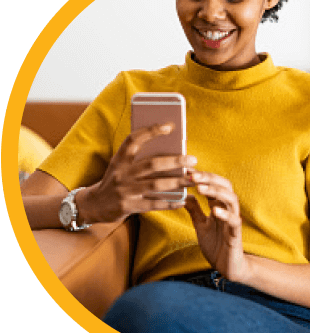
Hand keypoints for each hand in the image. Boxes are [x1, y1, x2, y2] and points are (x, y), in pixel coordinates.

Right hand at [77, 123, 196, 223]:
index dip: (151, 131)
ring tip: (193, 180)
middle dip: (175, 161)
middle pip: (151, 164)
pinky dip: (169, 202)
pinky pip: (153, 205)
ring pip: (155, 185)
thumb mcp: (121, 166)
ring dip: (177, 182)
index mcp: (119, 159)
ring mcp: (124, 190)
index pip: (133, 140)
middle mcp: (121, 173)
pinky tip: (182, 200)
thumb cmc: (116, 181)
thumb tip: (170, 150)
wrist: (94, 205)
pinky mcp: (128, 206)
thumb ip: (139, 158)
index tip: (170, 126)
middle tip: (192, 160)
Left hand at [184, 171, 251, 282]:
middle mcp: (227, 209)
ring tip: (201, 188)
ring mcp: (233, 220)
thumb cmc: (216, 244)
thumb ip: (194, 209)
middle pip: (224, 185)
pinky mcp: (236, 234)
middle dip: (209, 178)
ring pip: (231, 199)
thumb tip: (185, 194)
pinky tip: (215, 210)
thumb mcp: (200, 224)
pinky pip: (234, 221)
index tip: (187, 169)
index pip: (213, 183)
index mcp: (218, 205)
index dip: (201, 175)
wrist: (227, 267)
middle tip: (193, 175)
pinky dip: (225, 214)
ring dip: (216, 191)